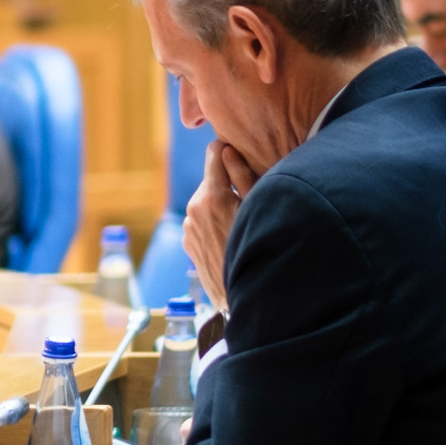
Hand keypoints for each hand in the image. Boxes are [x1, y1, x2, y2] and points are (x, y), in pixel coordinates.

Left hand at [180, 139, 258, 312]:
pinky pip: (200, 220)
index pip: (214, 152)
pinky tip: (228, 236)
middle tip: (246, 199)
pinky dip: (212, 222)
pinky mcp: (187, 242)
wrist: (242, 294)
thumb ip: (242, 176)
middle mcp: (194, 208)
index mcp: (212, 196)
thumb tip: (227, 150)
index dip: (229, 151)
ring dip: (219, 204)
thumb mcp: (258, 208)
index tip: (241, 157)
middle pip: (211, 178)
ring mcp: (188, 226)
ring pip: (205, 200)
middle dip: (226, 183)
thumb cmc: (258, 247)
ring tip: (238, 222)